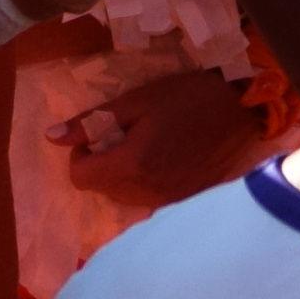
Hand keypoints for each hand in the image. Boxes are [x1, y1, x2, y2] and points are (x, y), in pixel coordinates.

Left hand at [46, 55, 282, 204]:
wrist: (248, 111)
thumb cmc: (191, 97)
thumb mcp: (139, 100)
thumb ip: (93, 121)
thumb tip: (51, 137)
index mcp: (129, 164)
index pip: (79, 176)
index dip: (82, 154)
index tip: (101, 133)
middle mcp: (144, 191)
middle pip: (100, 188)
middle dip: (102, 163)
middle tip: (126, 135)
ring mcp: (165, 200)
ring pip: (122, 195)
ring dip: (123, 174)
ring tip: (148, 146)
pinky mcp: (182, 200)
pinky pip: (147, 197)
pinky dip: (146, 181)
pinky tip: (167, 158)